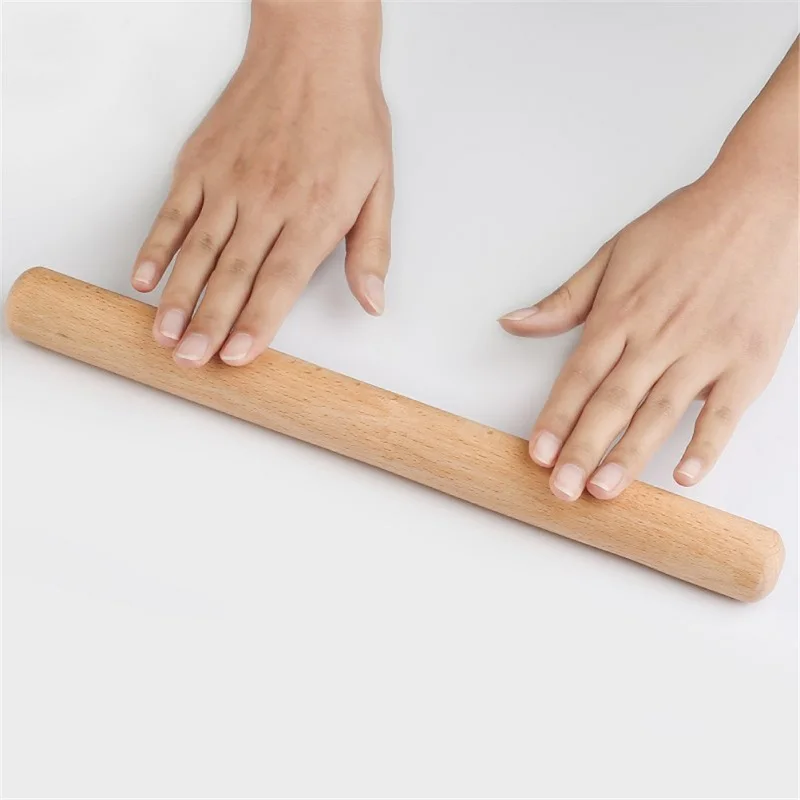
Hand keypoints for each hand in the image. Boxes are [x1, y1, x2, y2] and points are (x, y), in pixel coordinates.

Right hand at [131, 1, 391, 366]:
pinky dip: (156, 247)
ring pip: (197, 249)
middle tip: (190, 361)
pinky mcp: (201, 164)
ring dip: (179, 297)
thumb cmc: (348, 120)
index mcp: (312, 212)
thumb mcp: (380, 186)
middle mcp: (266, 201)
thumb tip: (373, 302)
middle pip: (232, 273)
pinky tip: (145, 279)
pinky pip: (173, 212)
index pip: (280, 278)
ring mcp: (227, 182)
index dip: (257, 320)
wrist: (312, 52)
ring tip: (164, 335)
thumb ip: (372, 249)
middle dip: (209, 323)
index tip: (238, 356)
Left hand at [500, 171, 796, 501]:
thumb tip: (514, 322)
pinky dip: (706, 444)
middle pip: (612, 402)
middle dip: (583, 450)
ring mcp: (705, 349)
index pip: (579, 376)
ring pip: (660, 411)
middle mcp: (658, 335)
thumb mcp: (613, 253)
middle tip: (562, 491)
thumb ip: (565, 300)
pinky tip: (685, 475)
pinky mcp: (748, 359)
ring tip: (605, 491)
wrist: (763, 200)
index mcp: (622, 312)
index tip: (538, 454)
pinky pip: (725, 410)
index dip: (556, 418)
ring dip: (631, 455)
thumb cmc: (686, 226)